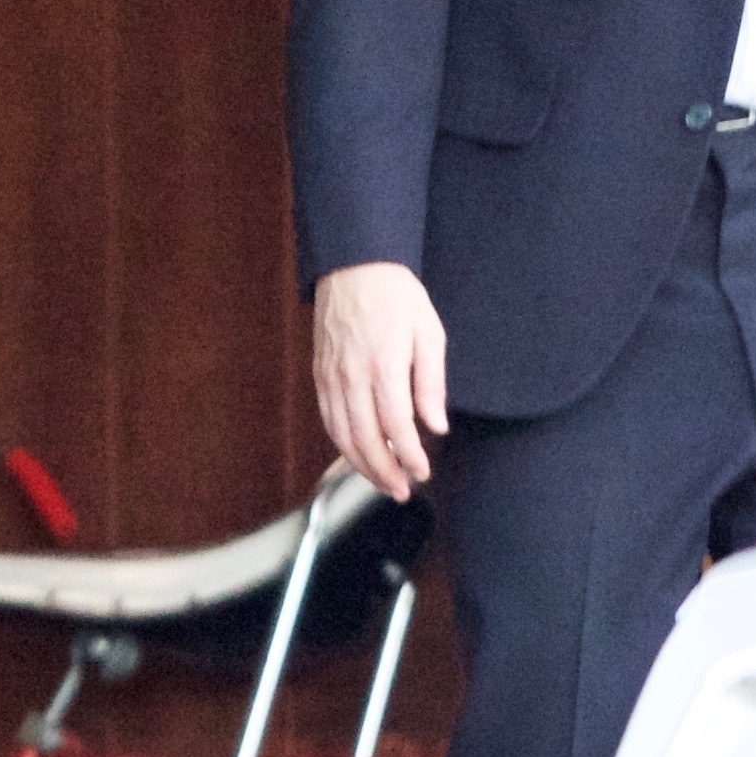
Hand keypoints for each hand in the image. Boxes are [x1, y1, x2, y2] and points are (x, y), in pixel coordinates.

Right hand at [311, 263, 448, 502]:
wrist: (353, 265)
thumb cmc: (396, 295)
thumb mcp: (429, 332)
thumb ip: (431, 383)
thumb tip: (435, 425)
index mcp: (383, 366)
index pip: (396, 426)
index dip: (409, 456)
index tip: (423, 473)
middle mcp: (352, 377)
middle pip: (365, 440)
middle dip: (384, 473)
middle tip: (403, 491)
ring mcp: (331, 377)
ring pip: (342, 435)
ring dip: (361, 466)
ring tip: (383, 482)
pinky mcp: (320, 375)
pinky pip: (328, 419)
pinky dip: (342, 444)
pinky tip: (358, 455)